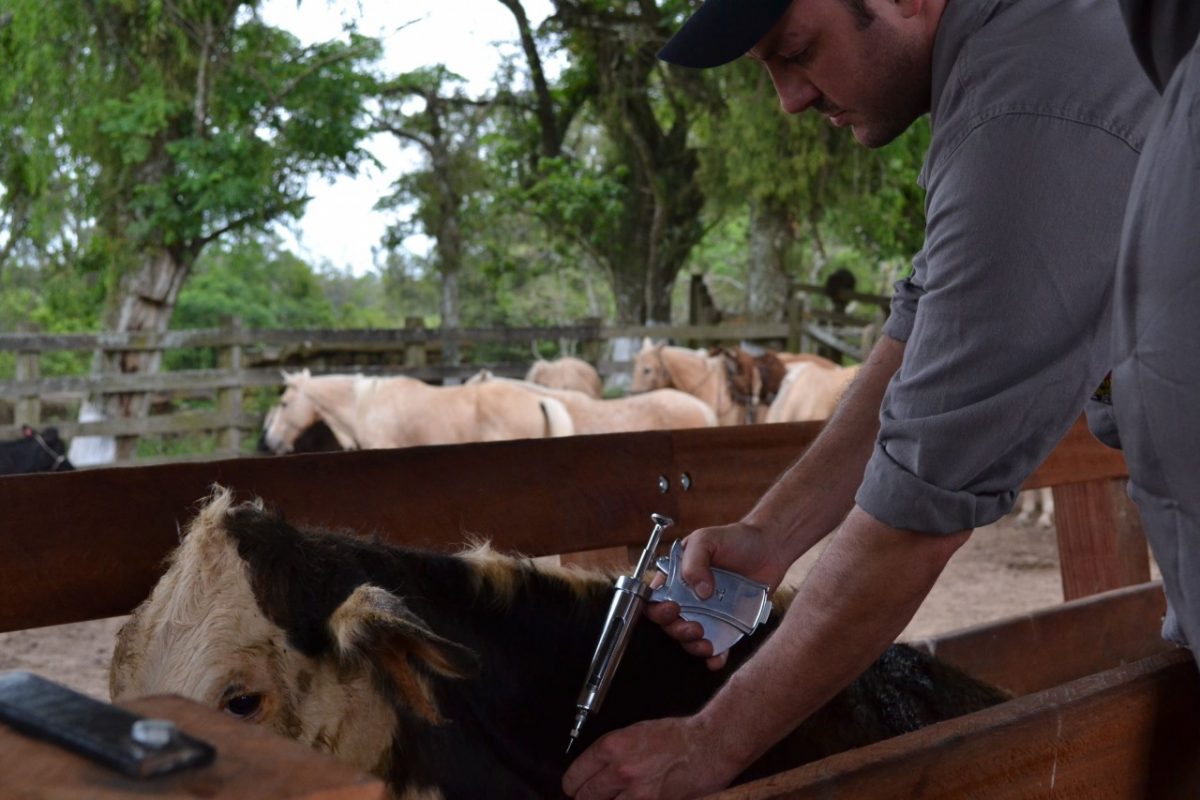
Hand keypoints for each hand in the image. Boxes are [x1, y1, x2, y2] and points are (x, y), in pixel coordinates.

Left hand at [562, 715, 741, 799]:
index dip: (574, 783)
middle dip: (586, 797)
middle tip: (593, 795)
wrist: (708, 745)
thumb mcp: (635, 732)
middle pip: (584, 797)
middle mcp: (620, 771)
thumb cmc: (676, 736)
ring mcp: (636, 794)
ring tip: (619, 796)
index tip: (575, 786)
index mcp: (612, 747)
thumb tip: (595, 769)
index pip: (575, 776)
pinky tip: (634, 799)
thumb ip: (612, 752)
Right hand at [646, 521, 790, 668]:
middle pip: (670, 623)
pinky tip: (716, 658)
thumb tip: (699, 590)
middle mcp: (689, 598)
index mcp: (676, 578)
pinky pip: (718, 646)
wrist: (770, 547)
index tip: (672, 609)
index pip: (655, 599)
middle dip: (677, 631)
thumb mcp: (707, 539)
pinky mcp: (728, 624)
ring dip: (693, 646)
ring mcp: (708, 613)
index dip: (657, 609)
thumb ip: (695, 560)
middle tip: (695, 628)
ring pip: (690, 639)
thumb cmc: (735, 538)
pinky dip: (715, 657)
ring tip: (706, 645)